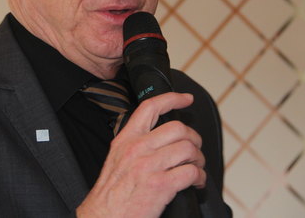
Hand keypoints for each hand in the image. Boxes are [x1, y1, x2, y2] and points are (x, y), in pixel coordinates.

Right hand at [76, 92, 205, 217]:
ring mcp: (149, 166)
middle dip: (193, 138)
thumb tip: (159, 137)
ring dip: (198, 159)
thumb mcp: (117, 158)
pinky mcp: (161, 186)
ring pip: (188, 149)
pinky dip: (200, 177)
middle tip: (195, 149)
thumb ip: (135, 144)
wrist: (104, 216)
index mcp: (126, 139)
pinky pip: (191, 173)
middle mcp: (137, 148)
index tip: (185, 98)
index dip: (172, 98)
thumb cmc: (111, 192)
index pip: (150, 108)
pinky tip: (196, 182)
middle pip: (177, 128)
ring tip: (196, 167)